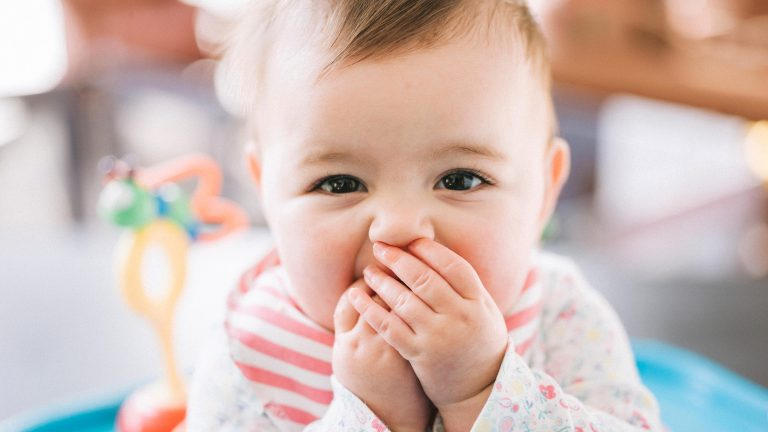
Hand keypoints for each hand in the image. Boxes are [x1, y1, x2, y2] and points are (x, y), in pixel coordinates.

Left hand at [347, 239, 507, 424]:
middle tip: (380, 247)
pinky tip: (357, 296)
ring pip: (404, 301)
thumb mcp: (484, 310)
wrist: (479, 388)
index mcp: (478, 302)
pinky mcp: (419, 354)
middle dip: (399, 260)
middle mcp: (459, 317)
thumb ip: (464, 285)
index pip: (453, 267)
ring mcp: (439, 337)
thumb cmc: (480, 341)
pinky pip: (390, 327)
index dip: (430, 250)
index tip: (410, 241)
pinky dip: (370, 309)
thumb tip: (433, 252)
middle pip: (425, 280)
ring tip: (369, 270)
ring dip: (382, 282)